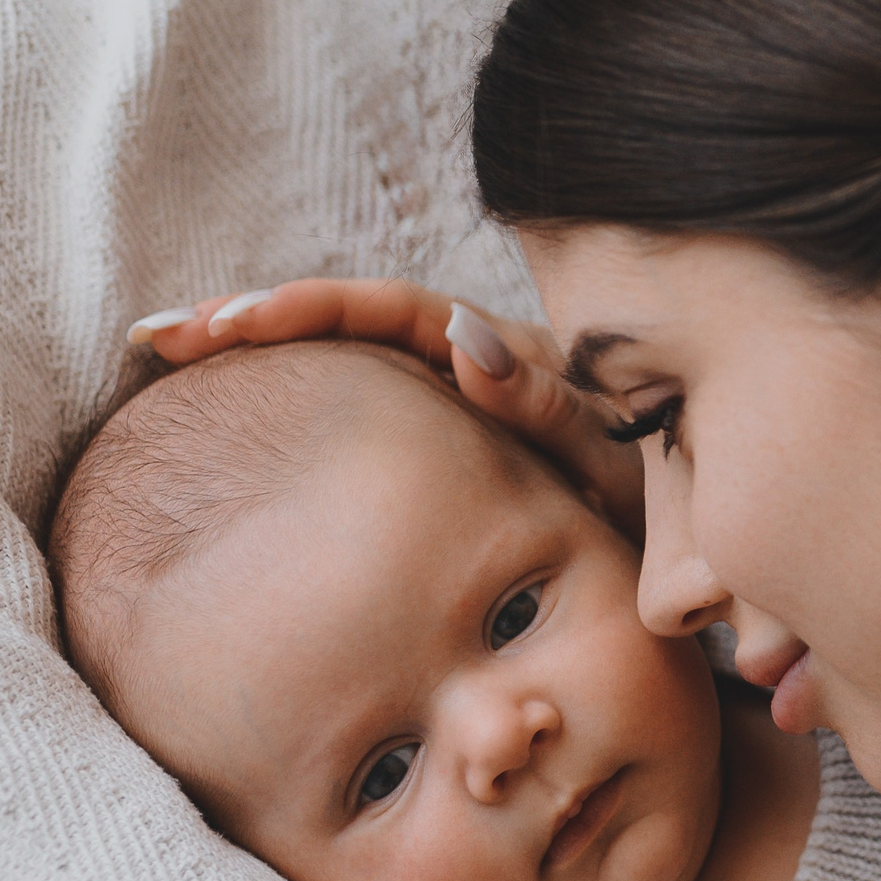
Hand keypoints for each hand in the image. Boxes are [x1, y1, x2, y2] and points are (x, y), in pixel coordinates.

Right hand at [125, 279, 643, 537]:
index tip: (236, 321)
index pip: (406, 315)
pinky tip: (231, 420)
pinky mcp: (457, 452)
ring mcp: (468, 412)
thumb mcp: (620, 462)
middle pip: (359, 325)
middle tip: (172, 332)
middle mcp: (487, 374)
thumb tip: (461, 343)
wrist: (709, 572)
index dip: (319, 309)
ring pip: (353, 369)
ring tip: (173, 353)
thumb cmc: (676, 522)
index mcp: (525, 367)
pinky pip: (369, 416)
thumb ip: (553, 411)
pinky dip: (301, 411)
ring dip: (266, 360)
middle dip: (263, 319)